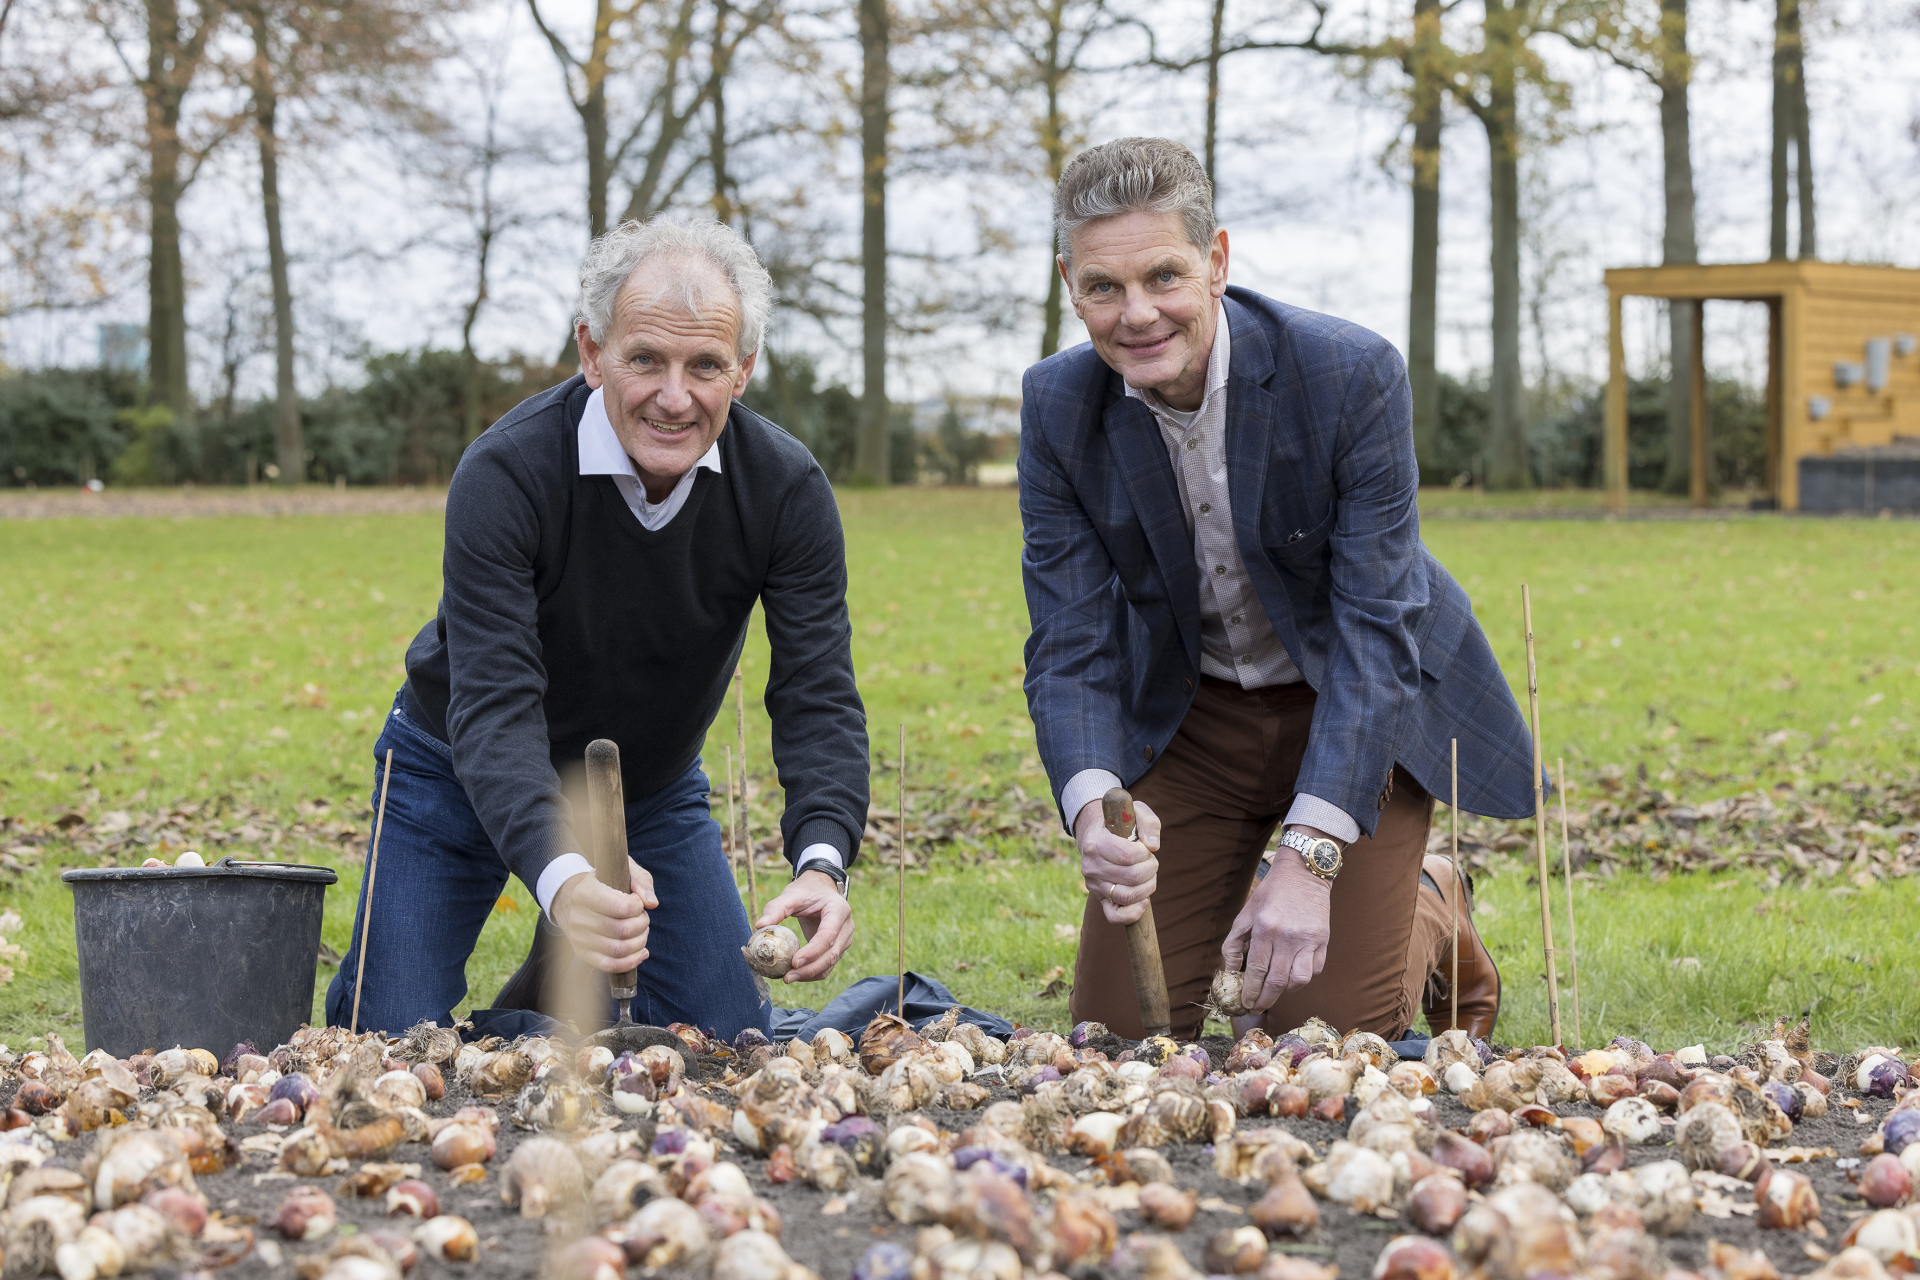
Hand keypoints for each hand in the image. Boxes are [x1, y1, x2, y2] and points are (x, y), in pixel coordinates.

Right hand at [551, 858, 657, 974]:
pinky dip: (631, 962)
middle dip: (642, 925)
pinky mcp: (582, 952)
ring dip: (640, 942)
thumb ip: (641, 881)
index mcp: (586, 892)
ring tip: (642, 932)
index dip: (637, 906)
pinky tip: (641, 952)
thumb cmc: (606, 883)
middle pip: (622, 931)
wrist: (576, 898)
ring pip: (618, 950)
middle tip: (643, 918)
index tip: (638, 902)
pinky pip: (609, 965)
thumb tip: (652, 903)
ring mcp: (578, 937)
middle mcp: (578, 916)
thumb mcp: (623, 871)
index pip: (620, 907)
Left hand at [755, 870, 852, 981]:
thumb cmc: (806, 892)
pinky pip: (827, 966)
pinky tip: (795, 974)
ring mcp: (844, 939)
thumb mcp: (791, 895)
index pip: (828, 934)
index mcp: (838, 909)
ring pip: (831, 963)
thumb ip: (776, 908)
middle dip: (809, 969)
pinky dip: (812, 973)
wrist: (820, 890)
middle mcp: (846, 926)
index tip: (794, 962)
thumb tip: (759, 925)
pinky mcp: (838, 948)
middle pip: (832, 953)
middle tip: (787, 977)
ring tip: (788, 978)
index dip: (813, 951)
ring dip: (810, 974)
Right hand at [1074, 798, 1160, 924]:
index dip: (1145, 853)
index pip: (1128, 855)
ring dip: (1147, 887)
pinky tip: (1143, 901)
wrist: (1097, 835)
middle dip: (1150, 868)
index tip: (1146, 847)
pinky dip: (1133, 913)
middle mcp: (1091, 866)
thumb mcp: (1135, 812)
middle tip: (1149, 860)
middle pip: (1132, 877)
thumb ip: (1149, 823)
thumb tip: (1153, 846)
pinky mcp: (1100, 899)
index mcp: (1096, 843)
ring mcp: (1094, 885)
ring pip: (1127, 896)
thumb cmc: (1120, 824)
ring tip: (1148, 876)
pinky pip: (1114, 916)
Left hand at [1222, 828, 1334, 1009]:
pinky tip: (1292, 977)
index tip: (1246, 1002)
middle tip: (1257, 1007)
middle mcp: (1288, 936)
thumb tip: (1229, 969)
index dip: (1250, 991)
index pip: (1256, 970)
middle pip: (1277, 981)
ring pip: (1299, 981)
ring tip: (1275, 993)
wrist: (1304, 873)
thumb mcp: (1246, 913)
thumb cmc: (1271, 893)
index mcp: (1265, 928)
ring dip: (1285, 992)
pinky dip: (1303, 979)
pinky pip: (1315, 970)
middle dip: (1264, 999)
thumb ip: (1233, 942)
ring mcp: (1308, 939)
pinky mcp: (1323, 940)